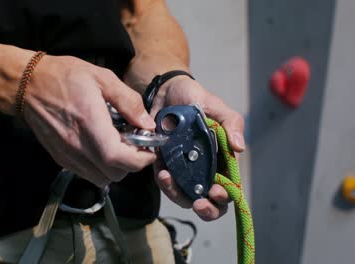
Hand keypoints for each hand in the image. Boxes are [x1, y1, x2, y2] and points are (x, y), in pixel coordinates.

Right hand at [23, 55, 156, 186]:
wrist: (29, 85)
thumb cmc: (66, 77)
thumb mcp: (103, 78)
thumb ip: (129, 102)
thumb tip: (147, 124)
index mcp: (92, 125)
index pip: (121, 160)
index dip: (141, 160)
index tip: (148, 149)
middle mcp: (78, 146)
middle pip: (114, 174)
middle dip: (131, 164)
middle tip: (134, 145)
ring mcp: (68, 155)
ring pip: (101, 179)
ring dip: (114, 168)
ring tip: (116, 147)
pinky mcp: (60, 158)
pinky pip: (86, 174)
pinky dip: (99, 168)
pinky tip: (99, 147)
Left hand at [151, 75, 244, 220]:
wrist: (166, 91)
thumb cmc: (196, 98)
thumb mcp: (216, 107)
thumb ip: (231, 124)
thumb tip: (240, 146)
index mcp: (221, 160)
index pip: (229, 188)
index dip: (224, 197)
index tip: (215, 191)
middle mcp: (203, 170)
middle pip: (208, 202)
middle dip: (206, 209)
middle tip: (198, 203)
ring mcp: (183, 171)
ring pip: (183, 197)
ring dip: (176, 194)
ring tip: (168, 178)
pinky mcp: (164, 166)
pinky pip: (164, 182)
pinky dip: (163, 181)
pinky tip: (161, 170)